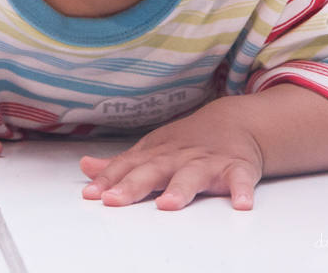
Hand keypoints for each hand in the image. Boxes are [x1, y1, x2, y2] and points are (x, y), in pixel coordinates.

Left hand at [80, 101, 263, 210]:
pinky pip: (240, 180)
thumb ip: (120, 164)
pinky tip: (241, 203)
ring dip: (180, 189)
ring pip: (192, 176)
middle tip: (115, 199)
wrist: (235, 122)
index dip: (108, 180)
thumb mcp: (151, 150)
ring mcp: (207, 162)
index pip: (127, 167)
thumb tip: (85, 167)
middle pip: (153, 171)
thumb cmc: (186, 143)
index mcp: (156, 154)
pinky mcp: (237, 168)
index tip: (92, 194)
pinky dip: (241, 190)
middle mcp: (178, 157)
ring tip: (168, 204)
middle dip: (132, 185)